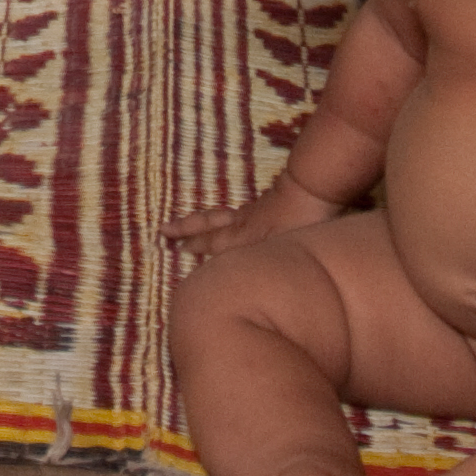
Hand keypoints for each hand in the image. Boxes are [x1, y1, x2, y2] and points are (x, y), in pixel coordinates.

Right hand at [163, 174, 342, 259]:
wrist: (311, 186)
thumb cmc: (300, 221)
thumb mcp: (283, 250)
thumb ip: (266, 267)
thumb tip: (253, 289)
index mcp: (243, 238)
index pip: (214, 247)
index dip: (197, 250)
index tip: (177, 251)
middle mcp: (242, 225)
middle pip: (209, 227)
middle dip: (187, 231)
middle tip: (164, 230)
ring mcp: (253, 211)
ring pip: (221, 216)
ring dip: (204, 220)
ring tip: (190, 222)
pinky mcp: (266, 203)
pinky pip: (239, 211)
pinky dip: (230, 215)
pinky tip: (234, 217)